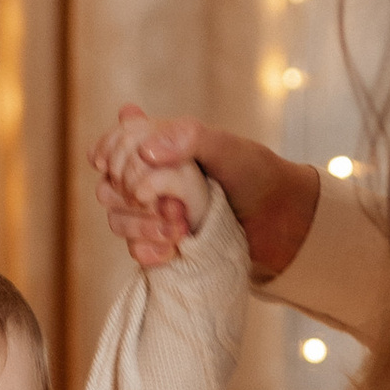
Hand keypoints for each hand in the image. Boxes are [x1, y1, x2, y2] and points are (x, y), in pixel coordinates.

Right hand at [90, 108, 320, 281]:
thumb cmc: (255, 175)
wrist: (281, 223)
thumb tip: (145, 152)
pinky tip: (172, 249)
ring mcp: (154, 214)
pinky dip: (148, 250)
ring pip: (117, 221)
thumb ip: (188, 138)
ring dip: (142, 226)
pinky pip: (135, 251)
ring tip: (179, 229)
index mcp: (158, 146)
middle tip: (170, 202)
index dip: (116, 156)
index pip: (111, 147)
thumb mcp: (226, 147)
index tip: (142, 163)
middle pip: (107, 188)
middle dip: (133, 196)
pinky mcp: (162, 245)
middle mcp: (149, 179)